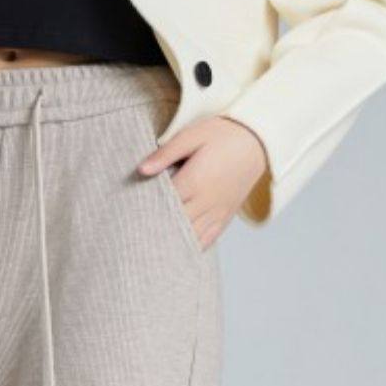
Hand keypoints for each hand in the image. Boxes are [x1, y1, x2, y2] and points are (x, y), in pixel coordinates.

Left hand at [138, 116, 269, 248]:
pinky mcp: (225, 217)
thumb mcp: (193, 135)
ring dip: (170, 242)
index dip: (144, 210)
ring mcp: (218, 212)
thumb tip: (141, 170)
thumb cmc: (223, 134)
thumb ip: (166, 154)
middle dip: (153, 230)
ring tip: (148, 250)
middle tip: (129, 236)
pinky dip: (190, 246)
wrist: (259, 142)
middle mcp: (207, 201)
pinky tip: (175, 251)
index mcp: (195, 181)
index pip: (163, 204)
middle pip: (174, 224)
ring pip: (190, 237)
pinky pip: (207, 239)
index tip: (125, 214)